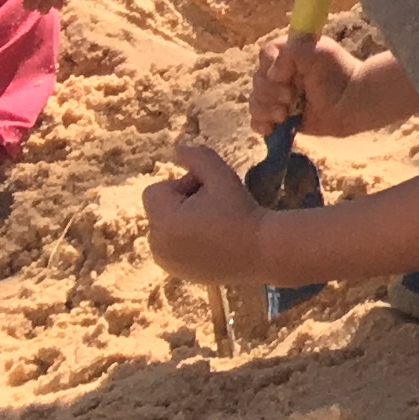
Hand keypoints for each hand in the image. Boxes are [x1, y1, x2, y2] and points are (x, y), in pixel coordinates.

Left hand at [141, 143, 267, 284]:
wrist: (262, 251)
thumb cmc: (242, 210)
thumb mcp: (222, 177)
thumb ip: (198, 158)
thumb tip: (177, 147)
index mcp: (164, 221)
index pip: (156, 190)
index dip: (182, 186)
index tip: (208, 194)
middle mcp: (157, 244)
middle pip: (159, 209)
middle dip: (181, 204)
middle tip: (214, 208)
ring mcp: (165, 261)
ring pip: (165, 228)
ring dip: (182, 222)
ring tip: (214, 225)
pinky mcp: (175, 272)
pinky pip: (171, 246)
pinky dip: (185, 241)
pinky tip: (213, 242)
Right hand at [253, 30, 361, 135]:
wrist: (352, 103)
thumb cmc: (339, 73)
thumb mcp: (318, 51)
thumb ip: (289, 53)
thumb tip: (272, 75)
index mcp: (289, 54)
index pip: (265, 55)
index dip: (271, 67)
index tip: (288, 76)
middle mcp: (281, 73)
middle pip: (257, 81)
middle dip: (271, 93)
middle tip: (292, 98)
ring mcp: (279, 96)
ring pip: (255, 102)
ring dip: (267, 110)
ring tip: (286, 114)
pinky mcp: (280, 117)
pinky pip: (257, 121)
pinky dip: (261, 124)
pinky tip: (272, 127)